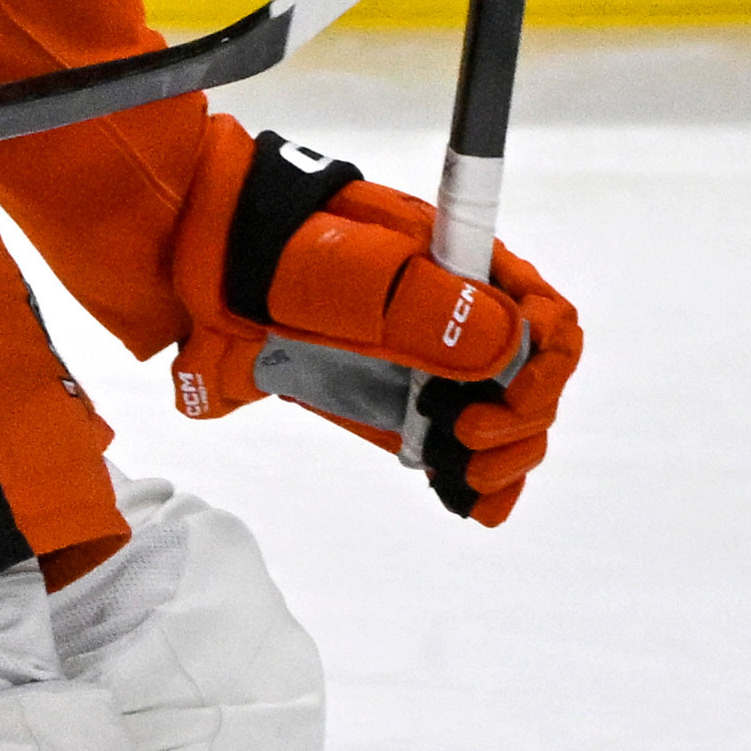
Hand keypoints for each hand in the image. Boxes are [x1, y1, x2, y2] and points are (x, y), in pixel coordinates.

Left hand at [172, 132, 582, 526]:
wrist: (200, 272)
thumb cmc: (272, 250)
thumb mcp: (347, 270)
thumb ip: (426, 306)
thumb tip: (509, 344)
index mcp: (468, 267)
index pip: (550, 319)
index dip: (545, 367)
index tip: (504, 398)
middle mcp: (463, 319)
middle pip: (537, 382)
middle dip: (522, 423)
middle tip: (464, 442)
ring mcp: (431, 368)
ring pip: (509, 424)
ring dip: (505, 460)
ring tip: (460, 475)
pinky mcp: (397, 410)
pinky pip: (460, 453)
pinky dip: (475, 485)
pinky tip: (463, 500)